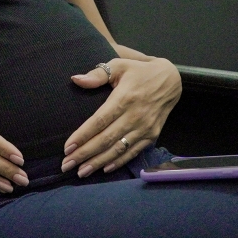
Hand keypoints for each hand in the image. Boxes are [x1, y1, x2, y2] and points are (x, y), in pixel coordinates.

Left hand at [62, 57, 181, 177]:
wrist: (171, 81)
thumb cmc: (140, 72)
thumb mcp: (120, 65)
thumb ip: (98, 74)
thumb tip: (76, 80)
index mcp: (124, 98)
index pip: (99, 121)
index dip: (82, 136)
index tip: (67, 147)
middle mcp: (135, 116)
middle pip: (106, 139)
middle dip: (85, 154)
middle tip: (67, 165)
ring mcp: (145, 128)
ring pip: (118, 149)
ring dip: (98, 162)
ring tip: (81, 172)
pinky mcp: (152, 136)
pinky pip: (132, 152)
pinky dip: (118, 162)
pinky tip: (104, 169)